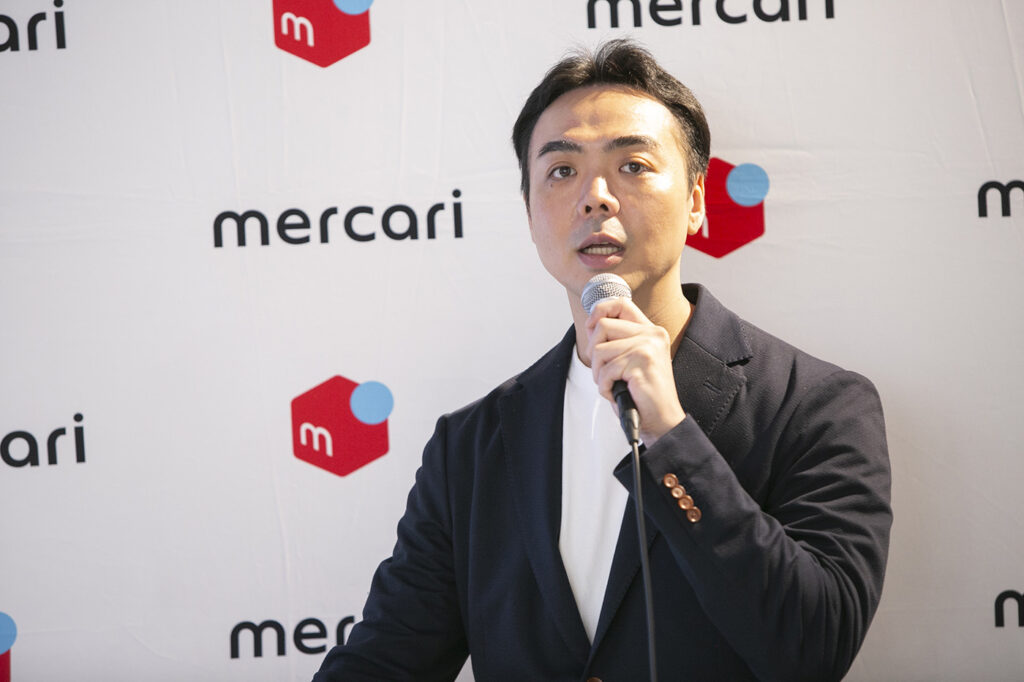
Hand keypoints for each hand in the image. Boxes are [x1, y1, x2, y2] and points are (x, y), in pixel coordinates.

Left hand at [585, 297, 685, 444]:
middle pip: (602, 325)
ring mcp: (647, 348)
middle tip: (604, 371)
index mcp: (650, 331)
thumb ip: (617, 340)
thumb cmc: (642, 393)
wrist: (662, 420)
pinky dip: (604, 387)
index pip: (620, 303)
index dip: (599, 311)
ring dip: (599, 373)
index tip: (591, 328)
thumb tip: (591, 324)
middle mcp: (652, 335)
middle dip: (594, 352)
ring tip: (613, 384)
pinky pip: (606, 371)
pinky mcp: (641, 364)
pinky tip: (617, 393)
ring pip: (600, 350)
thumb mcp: (631, 359)